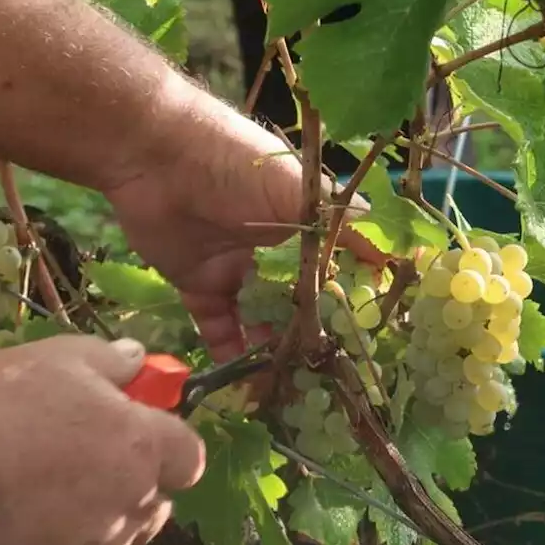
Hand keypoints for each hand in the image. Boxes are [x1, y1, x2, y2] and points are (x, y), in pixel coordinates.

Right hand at [0, 334, 204, 544]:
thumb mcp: (58, 357)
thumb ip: (110, 359)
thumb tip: (138, 358)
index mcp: (141, 449)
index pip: (190, 458)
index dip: (166, 444)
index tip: (135, 429)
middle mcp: (130, 508)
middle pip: (154, 504)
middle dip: (130, 486)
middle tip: (79, 460)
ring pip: (112, 541)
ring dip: (91, 520)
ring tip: (34, 491)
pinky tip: (12, 524)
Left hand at [104, 99, 380, 361]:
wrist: (153, 157)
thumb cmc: (233, 164)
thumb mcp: (294, 188)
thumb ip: (336, 221)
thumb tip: (391, 247)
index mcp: (301, 221)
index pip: (337, 266)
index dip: (352, 298)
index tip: (373, 336)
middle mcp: (273, 248)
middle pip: (299, 301)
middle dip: (314, 335)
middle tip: (332, 377)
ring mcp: (236, 268)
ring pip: (261, 320)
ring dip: (275, 351)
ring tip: (293, 388)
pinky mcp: (198, 285)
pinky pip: (218, 327)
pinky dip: (231, 354)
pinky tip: (248, 382)